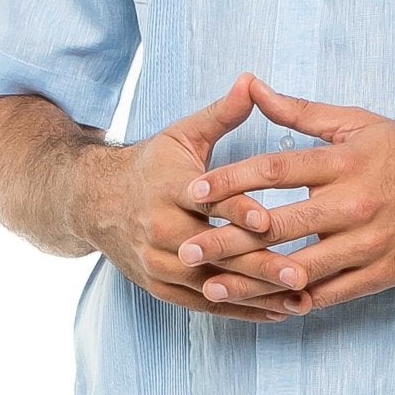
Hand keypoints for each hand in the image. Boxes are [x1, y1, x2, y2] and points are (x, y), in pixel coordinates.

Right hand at [77, 73, 313, 321]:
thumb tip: (251, 81)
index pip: (208, 203)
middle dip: (259, 263)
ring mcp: (159, 264)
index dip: (237, 211)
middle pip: (215, 251)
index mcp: (169, 189)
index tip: (267, 220)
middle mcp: (161, 231)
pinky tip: (279, 312)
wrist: (93, 203)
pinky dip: (243, 310)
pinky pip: (206, 305)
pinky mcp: (161, 288)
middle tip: (301, 270)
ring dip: (257, 294)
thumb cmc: (150, 165)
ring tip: (302, 298)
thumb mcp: (182, 135)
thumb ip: (222, 113)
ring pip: (213, 285)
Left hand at [176, 75, 394, 313]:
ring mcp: (369, 242)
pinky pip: (332, 292)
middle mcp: (354, 203)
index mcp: (344, 162)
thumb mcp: (357, 122)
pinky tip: (265, 305)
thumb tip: (252, 85)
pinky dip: (297, 299)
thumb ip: (300, 111)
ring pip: (299, 267)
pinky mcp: (383, 272)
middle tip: (185, 249)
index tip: (192, 191)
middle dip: (226, 239)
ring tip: (212, 287)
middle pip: (278, 224)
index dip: (230, 181)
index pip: (275, 169)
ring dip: (252, 280)